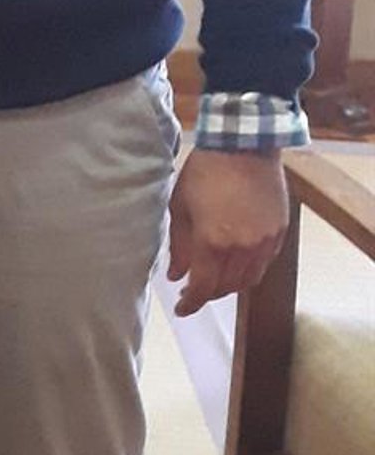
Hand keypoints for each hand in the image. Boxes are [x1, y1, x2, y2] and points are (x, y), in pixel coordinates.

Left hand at [167, 148, 289, 316]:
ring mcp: (264, 241)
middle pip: (226, 288)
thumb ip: (179, 246)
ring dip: (229, 285)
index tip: (182, 309)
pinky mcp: (279, 232)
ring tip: (213, 279)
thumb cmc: (205, 172)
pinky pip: (264, 263)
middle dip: (207, 294)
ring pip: (248, 280)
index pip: (202, 288)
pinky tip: (235, 263)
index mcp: (213, 242)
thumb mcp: (180, 207)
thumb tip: (176, 275)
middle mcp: (242, 248)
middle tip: (193, 291)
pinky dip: (248, 270)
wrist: (244, 146)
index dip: (191, 303)